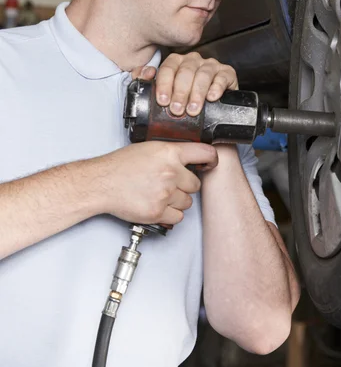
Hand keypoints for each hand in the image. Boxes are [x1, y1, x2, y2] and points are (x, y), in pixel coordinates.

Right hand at [91, 140, 217, 224]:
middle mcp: (170, 172)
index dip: (211, 159)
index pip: (204, 153)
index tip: (211, 164)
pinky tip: (157, 205)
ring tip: (158, 194)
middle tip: (168, 184)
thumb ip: (170, 154)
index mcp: (169, 153)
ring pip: (187, 202)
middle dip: (184, 186)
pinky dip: (169, 215)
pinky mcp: (158, 211)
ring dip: (176, 201)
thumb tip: (187, 161)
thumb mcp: (149, 149)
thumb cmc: (120, 166)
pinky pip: (177, 217)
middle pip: (195, 184)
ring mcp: (165, 193)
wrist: (102, 183)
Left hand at [132, 52, 237, 116]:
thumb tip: (143, 74)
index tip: (163, 101)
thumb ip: (148, 83)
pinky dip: (217, 87)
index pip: (168, 68)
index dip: (164, 84)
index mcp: (177, 62)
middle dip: (180, 92)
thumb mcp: (165, 94)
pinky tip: (212, 98)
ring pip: (203, 74)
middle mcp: (193, 61)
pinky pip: (223, 76)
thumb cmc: (185, 101)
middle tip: (177, 110)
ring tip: (193, 110)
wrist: (210, 112)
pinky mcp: (227, 73)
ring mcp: (211, 65)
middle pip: (185, 71)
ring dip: (197, 93)